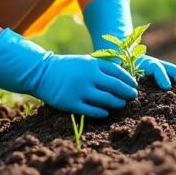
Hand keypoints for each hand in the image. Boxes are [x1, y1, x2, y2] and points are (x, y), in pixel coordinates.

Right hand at [0, 28, 138, 117]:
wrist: (41, 72)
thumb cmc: (67, 68)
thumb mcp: (84, 61)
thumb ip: (101, 68)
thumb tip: (123, 79)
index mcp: (92, 64)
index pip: (117, 72)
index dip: (128, 80)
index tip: (134, 85)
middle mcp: (88, 77)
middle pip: (115, 87)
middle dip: (127, 93)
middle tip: (133, 97)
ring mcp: (80, 91)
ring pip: (106, 100)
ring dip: (117, 103)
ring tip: (121, 104)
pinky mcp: (71, 103)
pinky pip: (92, 111)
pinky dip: (102, 112)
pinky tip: (106, 112)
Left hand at [83, 0, 175, 90]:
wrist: (109, 51)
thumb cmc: (107, 59)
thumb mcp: (108, 63)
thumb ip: (108, 69)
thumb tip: (104, 71)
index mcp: (139, 61)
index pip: (155, 67)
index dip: (161, 76)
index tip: (166, 87)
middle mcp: (149, 64)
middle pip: (167, 67)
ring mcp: (154, 68)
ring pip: (171, 70)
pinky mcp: (154, 76)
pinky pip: (168, 77)